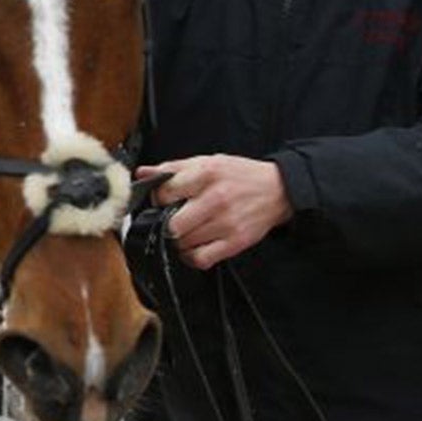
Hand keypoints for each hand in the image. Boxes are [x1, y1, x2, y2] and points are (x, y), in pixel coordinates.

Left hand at [133, 154, 290, 270]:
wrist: (278, 190)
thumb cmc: (240, 175)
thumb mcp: (207, 162)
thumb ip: (173, 168)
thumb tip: (143, 173)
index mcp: (206, 174)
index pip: (165, 193)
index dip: (157, 199)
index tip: (161, 201)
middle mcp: (216, 199)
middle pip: (173, 223)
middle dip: (166, 222)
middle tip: (170, 219)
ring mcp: (227, 223)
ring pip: (185, 242)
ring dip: (178, 239)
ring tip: (184, 230)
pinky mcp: (235, 243)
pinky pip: (202, 259)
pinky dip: (190, 256)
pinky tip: (191, 247)